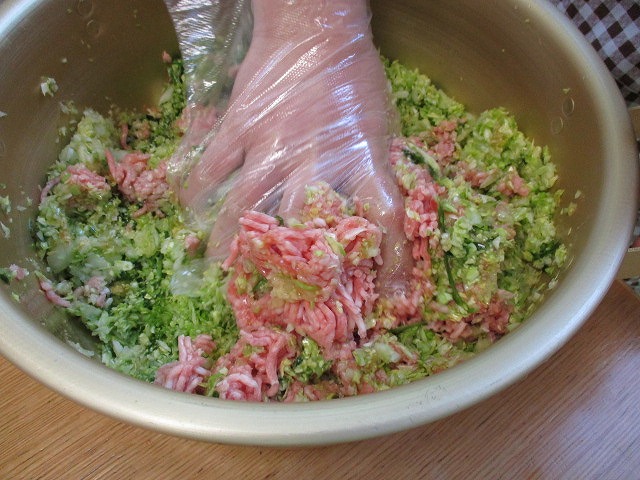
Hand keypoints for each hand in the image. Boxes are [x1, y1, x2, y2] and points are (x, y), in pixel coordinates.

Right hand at [174, 0, 411, 295]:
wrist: (314, 27)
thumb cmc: (354, 77)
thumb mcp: (381, 124)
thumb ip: (376, 171)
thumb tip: (378, 218)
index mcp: (363, 157)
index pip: (385, 218)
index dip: (391, 263)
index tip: (389, 301)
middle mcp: (316, 160)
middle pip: (302, 229)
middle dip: (292, 269)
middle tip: (280, 301)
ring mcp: (270, 145)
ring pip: (245, 207)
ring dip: (231, 245)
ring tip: (218, 274)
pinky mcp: (238, 126)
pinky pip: (211, 167)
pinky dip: (199, 192)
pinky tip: (191, 215)